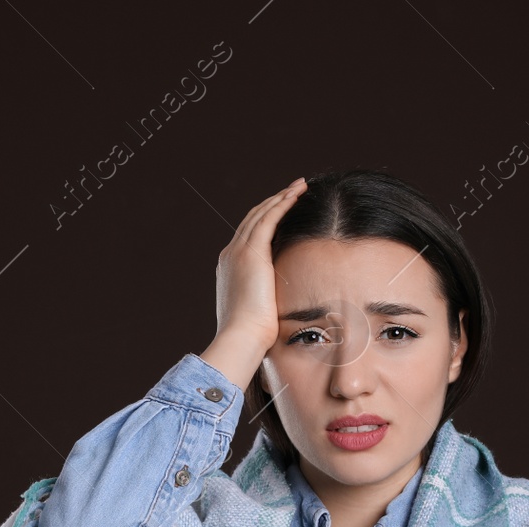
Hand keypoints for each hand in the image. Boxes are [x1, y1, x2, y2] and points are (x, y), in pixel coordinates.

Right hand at [200, 177, 304, 391]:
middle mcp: (230, 255)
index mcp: (230, 268)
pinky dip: (282, 204)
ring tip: (299, 186)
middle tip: (293, 189)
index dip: (265, 219)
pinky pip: (268, 219)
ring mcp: (238, 252)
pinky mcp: (251, 253)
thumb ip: (266, 299)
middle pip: (252, 219)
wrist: (241, 337)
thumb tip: (281, 306)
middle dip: (273, 202)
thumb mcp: (258, 311)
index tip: (282, 210)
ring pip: (260, 214)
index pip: (248, 235)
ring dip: (280, 197)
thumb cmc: (252, 334)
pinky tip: (296, 195)